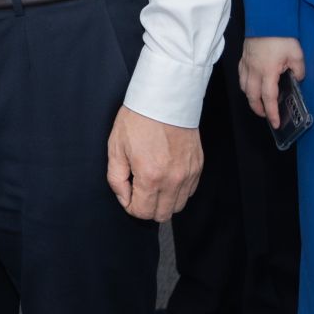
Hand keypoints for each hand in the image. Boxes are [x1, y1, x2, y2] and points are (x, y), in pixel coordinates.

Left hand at [106, 105, 201, 221]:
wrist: (164, 99)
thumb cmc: (138, 119)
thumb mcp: (115, 148)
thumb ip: (116, 179)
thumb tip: (124, 197)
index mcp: (150, 176)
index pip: (142, 212)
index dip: (131, 207)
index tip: (127, 195)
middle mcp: (173, 179)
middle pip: (162, 215)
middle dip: (147, 208)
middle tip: (138, 191)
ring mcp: (188, 174)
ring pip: (178, 206)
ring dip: (164, 201)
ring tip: (153, 183)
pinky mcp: (198, 166)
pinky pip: (189, 191)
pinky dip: (177, 190)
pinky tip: (166, 176)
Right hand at [239, 36, 306, 128]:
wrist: (266, 19)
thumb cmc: (281, 36)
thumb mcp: (296, 53)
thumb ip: (298, 69)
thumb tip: (297, 78)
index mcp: (268, 72)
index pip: (269, 98)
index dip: (272, 113)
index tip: (275, 123)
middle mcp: (254, 71)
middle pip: (252, 97)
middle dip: (258, 109)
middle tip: (267, 115)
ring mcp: (246, 65)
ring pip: (244, 88)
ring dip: (251, 98)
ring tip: (259, 102)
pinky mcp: (243, 58)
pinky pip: (241, 76)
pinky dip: (245, 85)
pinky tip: (252, 84)